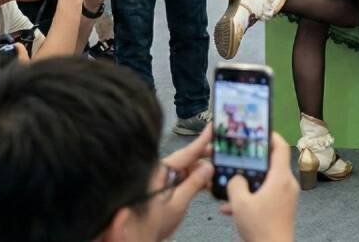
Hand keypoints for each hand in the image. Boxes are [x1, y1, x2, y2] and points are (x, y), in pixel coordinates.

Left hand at [157, 125, 215, 239]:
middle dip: (205, 157)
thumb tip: (208, 167)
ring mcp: (161, 180)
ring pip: (186, 169)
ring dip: (201, 172)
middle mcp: (160, 172)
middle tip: (223, 153)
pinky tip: (206, 184)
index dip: (201, 141)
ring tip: (218, 173)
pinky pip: (182, 178)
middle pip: (186, 159)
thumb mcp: (177, 204)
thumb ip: (193, 184)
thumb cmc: (151, 224)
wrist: (135, 239)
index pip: (186, 153)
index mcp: (161, 171)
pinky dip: (194, 180)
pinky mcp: (163, 188)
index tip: (213, 128)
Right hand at [220, 133, 299, 241]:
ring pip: (265, 181)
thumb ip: (235, 184)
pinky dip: (250, 198)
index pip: (280, 147)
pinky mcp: (282, 208)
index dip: (270, 135)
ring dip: (247, 182)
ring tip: (229, 184)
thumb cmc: (260, 226)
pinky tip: (229, 208)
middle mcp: (287, 184)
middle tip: (238, 155)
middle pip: (271, 164)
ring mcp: (286, 196)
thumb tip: (236, 178)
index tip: (258, 130)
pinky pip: (265, 196)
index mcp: (281, 177)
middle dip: (252, 161)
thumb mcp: (241, 203)